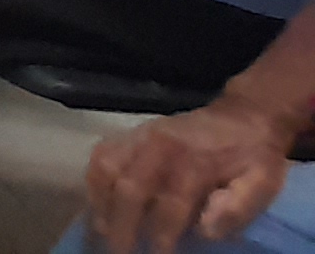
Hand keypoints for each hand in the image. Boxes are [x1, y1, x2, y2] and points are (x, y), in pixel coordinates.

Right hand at [84, 97, 304, 253]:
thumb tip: (205, 231)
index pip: (170, 206)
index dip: (161, 237)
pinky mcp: (130, 133)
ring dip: (101, 203)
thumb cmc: (253, 157)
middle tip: (118, 253)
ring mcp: (140, 136)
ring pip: (106, 170)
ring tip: (101, 231)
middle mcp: (161, 147)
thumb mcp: (262, 183)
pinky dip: (94, 180)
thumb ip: (237, 206)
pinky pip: (101, 155)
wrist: (243, 116)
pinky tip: (97, 201)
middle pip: (129, 189)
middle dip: (121, 227)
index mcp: (195, 162)